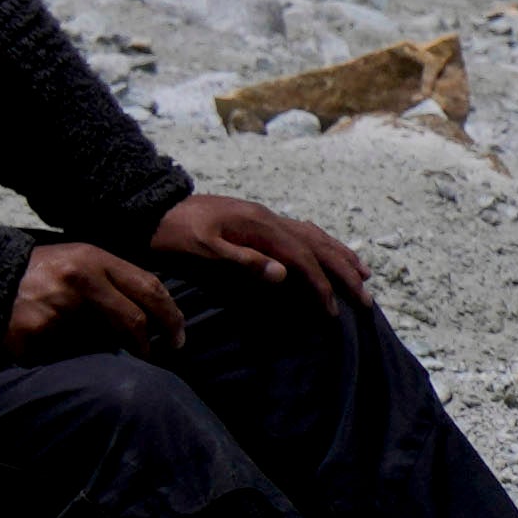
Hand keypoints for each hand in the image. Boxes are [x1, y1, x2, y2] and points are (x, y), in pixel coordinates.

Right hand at [0, 235, 182, 360]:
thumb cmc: (40, 273)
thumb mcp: (78, 261)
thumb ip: (114, 279)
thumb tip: (157, 310)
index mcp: (93, 259)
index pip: (149, 288)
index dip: (171, 315)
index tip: (179, 335)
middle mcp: (79, 280)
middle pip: (134, 319)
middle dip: (152, 344)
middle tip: (160, 356)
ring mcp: (57, 307)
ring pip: (105, 341)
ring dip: (113, 353)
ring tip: (111, 355)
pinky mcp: (36, 333)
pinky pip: (70, 354)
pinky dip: (75, 357)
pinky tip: (65, 350)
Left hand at [150, 185, 377, 315]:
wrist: (151, 207)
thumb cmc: (172, 233)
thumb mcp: (202, 249)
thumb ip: (242, 261)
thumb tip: (284, 274)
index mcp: (259, 225)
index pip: (301, 258)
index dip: (320, 284)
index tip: (333, 311)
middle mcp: (269, 218)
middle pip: (317, 245)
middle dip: (344, 272)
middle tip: (366, 298)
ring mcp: (264, 218)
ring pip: (314, 236)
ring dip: (340, 256)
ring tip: (363, 274)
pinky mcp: (257, 222)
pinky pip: (301, 232)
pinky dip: (322, 245)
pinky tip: (326, 252)